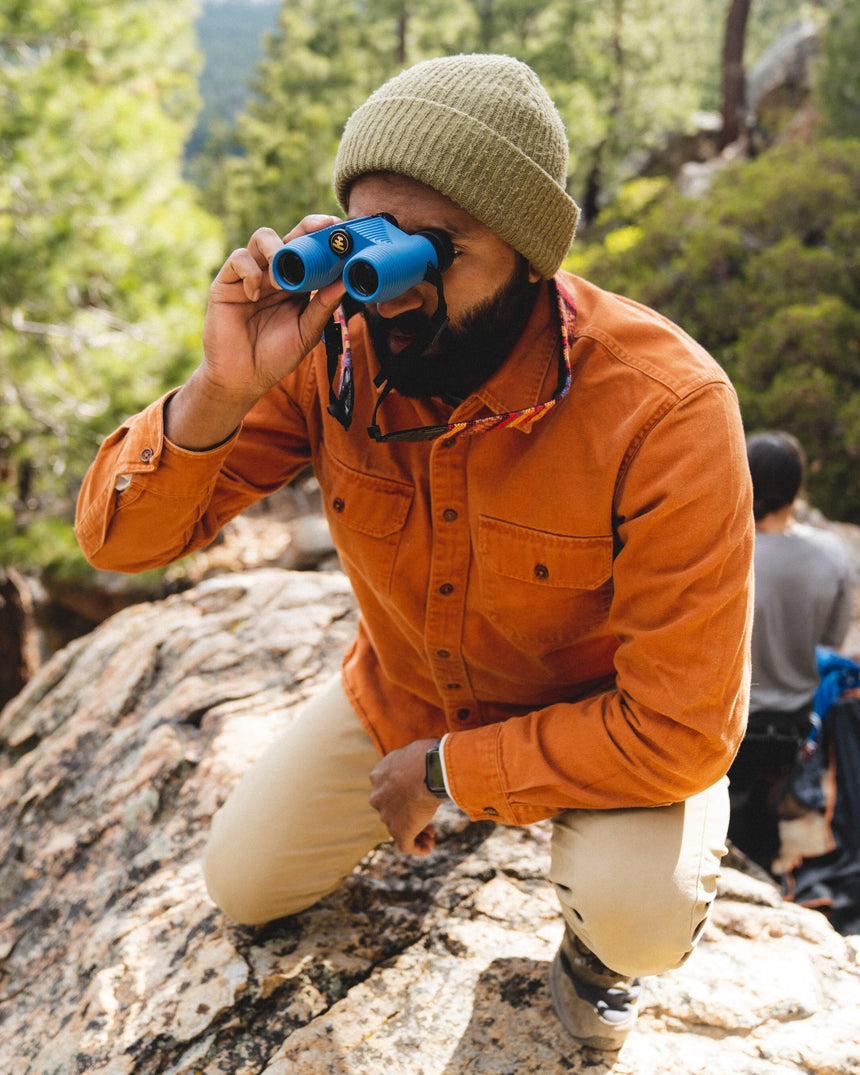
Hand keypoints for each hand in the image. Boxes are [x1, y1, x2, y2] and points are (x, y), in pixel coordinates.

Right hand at [166, 217, 345, 448]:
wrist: (243, 378)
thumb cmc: (277, 356)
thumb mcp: (307, 331)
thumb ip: (324, 306)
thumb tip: (347, 280)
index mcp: (296, 283)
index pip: (311, 251)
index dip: (325, 237)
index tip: (344, 231)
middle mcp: (274, 274)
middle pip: (290, 236)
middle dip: (307, 228)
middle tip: (324, 227)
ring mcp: (251, 275)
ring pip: (262, 238)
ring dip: (276, 249)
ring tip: (282, 278)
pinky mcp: (227, 282)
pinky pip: (238, 259)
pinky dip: (250, 272)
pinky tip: (256, 295)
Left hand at [369, 738, 441, 855]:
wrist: (428, 770)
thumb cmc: (427, 756)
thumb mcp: (414, 752)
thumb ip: (411, 761)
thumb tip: (424, 760)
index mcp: (378, 775)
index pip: (387, 790)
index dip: (402, 795)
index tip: (418, 795)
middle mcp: (377, 796)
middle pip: (391, 810)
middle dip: (408, 815)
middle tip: (425, 816)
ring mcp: (386, 815)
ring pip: (398, 828)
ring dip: (415, 832)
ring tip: (431, 836)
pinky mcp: (399, 831)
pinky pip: (406, 845)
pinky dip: (417, 848)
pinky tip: (428, 847)